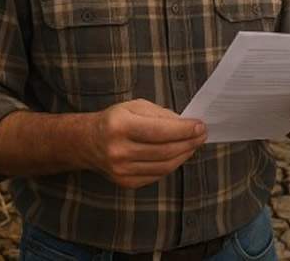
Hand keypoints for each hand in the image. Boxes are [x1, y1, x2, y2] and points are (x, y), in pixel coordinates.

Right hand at [90, 99, 206, 188]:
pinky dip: (172, 165)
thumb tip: (187, 124)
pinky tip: (179, 154)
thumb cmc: (115, 120)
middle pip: (165, 150)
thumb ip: (161, 114)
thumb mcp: (135, 106)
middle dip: (189, 142)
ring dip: (184, 155)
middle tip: (202, 135)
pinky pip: (157, 175)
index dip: (184, 130)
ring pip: (164, 166)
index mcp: (120, 125)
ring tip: (194, 144)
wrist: (88, 142)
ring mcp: (121, 169)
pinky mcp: (125, 182)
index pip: (160, 131)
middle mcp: (118, 150)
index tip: (201, 126)